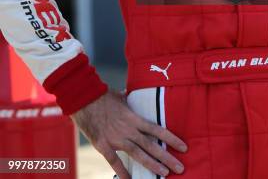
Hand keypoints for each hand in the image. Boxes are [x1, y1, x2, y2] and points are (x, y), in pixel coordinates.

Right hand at [71, 89, 186, 177]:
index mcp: (134, 117)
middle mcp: (128, 129)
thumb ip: (128, 101)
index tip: (183, 147)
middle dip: (167, 157)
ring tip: (165, 174)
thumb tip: (130, 95)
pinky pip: (114, 161)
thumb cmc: (102, 96)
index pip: (157, 129)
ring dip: (152, 164)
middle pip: (151, 145)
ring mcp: (116, 138)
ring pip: (138, 153)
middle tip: (180, 168)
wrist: (84, 98)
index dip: (171, 138)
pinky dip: (122, 171)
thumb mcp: (120, 97)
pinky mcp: (103, 144)